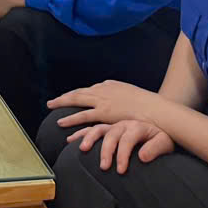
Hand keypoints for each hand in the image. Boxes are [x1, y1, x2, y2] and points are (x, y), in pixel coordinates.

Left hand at [47, 80, 162, 129]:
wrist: (156, 108)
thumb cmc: (150, 106)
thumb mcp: (135, 97)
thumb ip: (126, 99)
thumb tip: (123, 104)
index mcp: (111, 85)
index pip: (91, 90)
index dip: (80, 95)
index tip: (72, 98)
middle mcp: (104, 89)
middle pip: (80, 92)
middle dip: (65, 97)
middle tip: (53, 102)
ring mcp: (103, 100)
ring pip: (77, 99)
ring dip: (62, 103)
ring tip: (51, 106)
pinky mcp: (104, 112)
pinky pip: (83, 115)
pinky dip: (71, 118)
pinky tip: (61, 121)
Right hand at [66, 120, 175, 172]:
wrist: (160, 123)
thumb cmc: (162, 137)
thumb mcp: (165, 142)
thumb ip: (155, 149)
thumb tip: (143, 157)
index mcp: (137, 125)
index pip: (127, 140)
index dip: (123, 155)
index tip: (121, 170)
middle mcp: (123, 123)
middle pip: (110, 134)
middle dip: (106, 150)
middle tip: (103, 167)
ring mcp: (114, 123)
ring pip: (97, 127)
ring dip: (87, 137)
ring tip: (82, 149)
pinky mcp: (108, 126)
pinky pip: (91, 126)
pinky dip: (81, 132)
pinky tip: (71, 139)